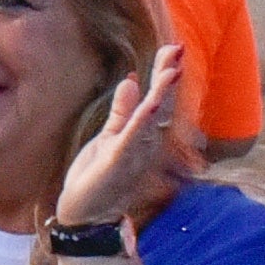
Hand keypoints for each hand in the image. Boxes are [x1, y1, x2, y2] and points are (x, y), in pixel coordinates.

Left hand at [56, 44, 184, 228]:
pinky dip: (139, 123)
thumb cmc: (98, 177)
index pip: (156, 99)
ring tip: (171, 70)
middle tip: (177, 48)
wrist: (86, 217)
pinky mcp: (117, 163)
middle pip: (160, 104)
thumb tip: (131, 81)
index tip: (173, 47)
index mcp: (140, 134)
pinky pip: (131, 140)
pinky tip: (147, 107)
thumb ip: (121, 112)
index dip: (164, 74)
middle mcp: (144, 142)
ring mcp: (133, 153)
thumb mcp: (108, 138)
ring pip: (151, 119)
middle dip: (168, 77)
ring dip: (161, 95)